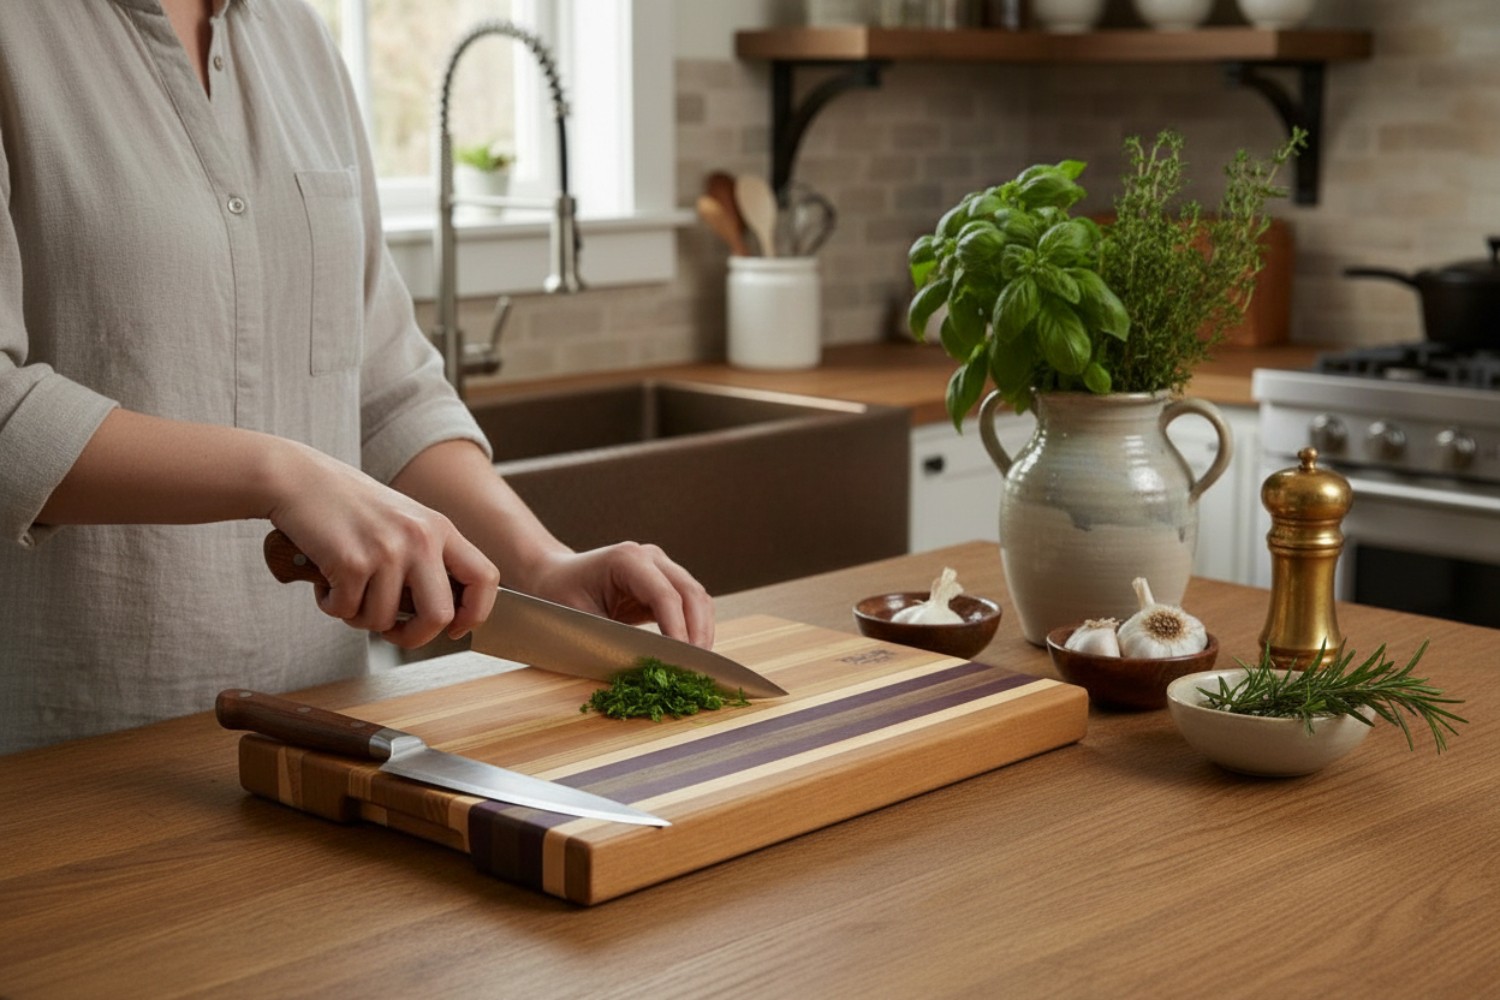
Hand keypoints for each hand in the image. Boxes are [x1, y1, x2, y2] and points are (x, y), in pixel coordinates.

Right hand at [267, 445, 499, 647]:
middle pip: (440, 616)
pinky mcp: (351, 561)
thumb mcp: (403, 520)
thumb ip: (426, 556)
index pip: (485, 578)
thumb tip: (441, 614)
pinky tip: (326, 582)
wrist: (298, 478)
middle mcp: (420, 538)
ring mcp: (387, 550)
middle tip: (392, 633)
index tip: (454, 628)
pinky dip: (332, 607)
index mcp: (439, 528)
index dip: (475, 613)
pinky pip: (346, 612)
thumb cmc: (348, 504)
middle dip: (415, 637)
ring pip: (383, 620)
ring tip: (346, 590)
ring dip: (359, 617)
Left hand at [523, 542, 714, 648]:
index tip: (683, 662)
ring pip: (697, 598)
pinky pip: (689, 605)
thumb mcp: (579, 622)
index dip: (678, 630)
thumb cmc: (557, 597)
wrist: (551, 578)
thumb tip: (648, 666)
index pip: (666, 595)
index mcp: (627, 559)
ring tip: (696, 665)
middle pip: (691, 593)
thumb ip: (613, 640)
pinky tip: (689, 653)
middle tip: (696, 670)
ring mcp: (660, 567)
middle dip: (698, 632)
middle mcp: (649, 557)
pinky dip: (693, 628)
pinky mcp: (663, 582)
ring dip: (701, 631)